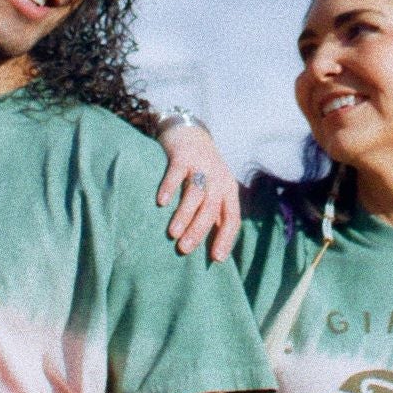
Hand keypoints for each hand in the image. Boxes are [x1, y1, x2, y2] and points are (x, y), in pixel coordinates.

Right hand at [155, 123, 240, 260]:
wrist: (190, 133)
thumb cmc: (202, 172)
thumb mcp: (214, 191)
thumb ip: (214, 215)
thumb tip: (213, 252)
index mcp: (228, 191)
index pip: (232, 218)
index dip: (226, 239)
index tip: (216, 259)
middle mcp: (218, 178)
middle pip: (211, 208)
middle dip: (198, 231)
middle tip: (184, 250)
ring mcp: (201, 166)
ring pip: (195, 193)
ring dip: (184, 214)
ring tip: (173, 233)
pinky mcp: (183, 155)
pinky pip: (176, 173)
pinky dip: (169, 188)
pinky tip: (161, 202)